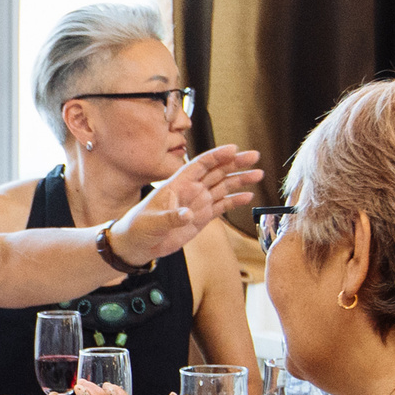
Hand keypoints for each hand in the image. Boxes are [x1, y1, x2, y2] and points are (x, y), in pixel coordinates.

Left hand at [108, 146, 264, 266]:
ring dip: (240, 180)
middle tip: (254, 156)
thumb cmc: (138, 228)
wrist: (136, 245)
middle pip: (217, 171)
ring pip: (222, 187)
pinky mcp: (201, 217)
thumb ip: (171, 217)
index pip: (200, 164)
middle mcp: (190, 190)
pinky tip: (248, 196)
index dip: (217, 156)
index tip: (234, 149)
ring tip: (258, 174)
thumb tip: (188, 214)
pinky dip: (234, 201)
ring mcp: (197, 203)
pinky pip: (221, 206)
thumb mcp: (152, 222)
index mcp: (177, 184)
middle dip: (235, 163)